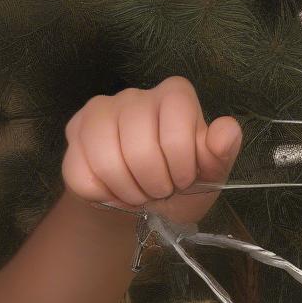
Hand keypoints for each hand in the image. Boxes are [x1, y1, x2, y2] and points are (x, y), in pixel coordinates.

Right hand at [61, 76, 242, 226]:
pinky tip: (113, 190)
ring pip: (107, 161)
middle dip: (154, 184)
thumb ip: (220, 153)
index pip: (176, 127)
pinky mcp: (74, 131)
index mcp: (175, 96)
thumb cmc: (180, 186)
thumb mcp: (209, 176)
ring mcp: (100, 110)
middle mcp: (136, 95)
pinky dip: (103, 195)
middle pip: (140, 148)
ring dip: (128, 192)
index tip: (184, 178)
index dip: (181, 164)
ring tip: (139, 192)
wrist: (142, 207)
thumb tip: (227, 131)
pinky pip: (82, 174)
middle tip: (160, 190)